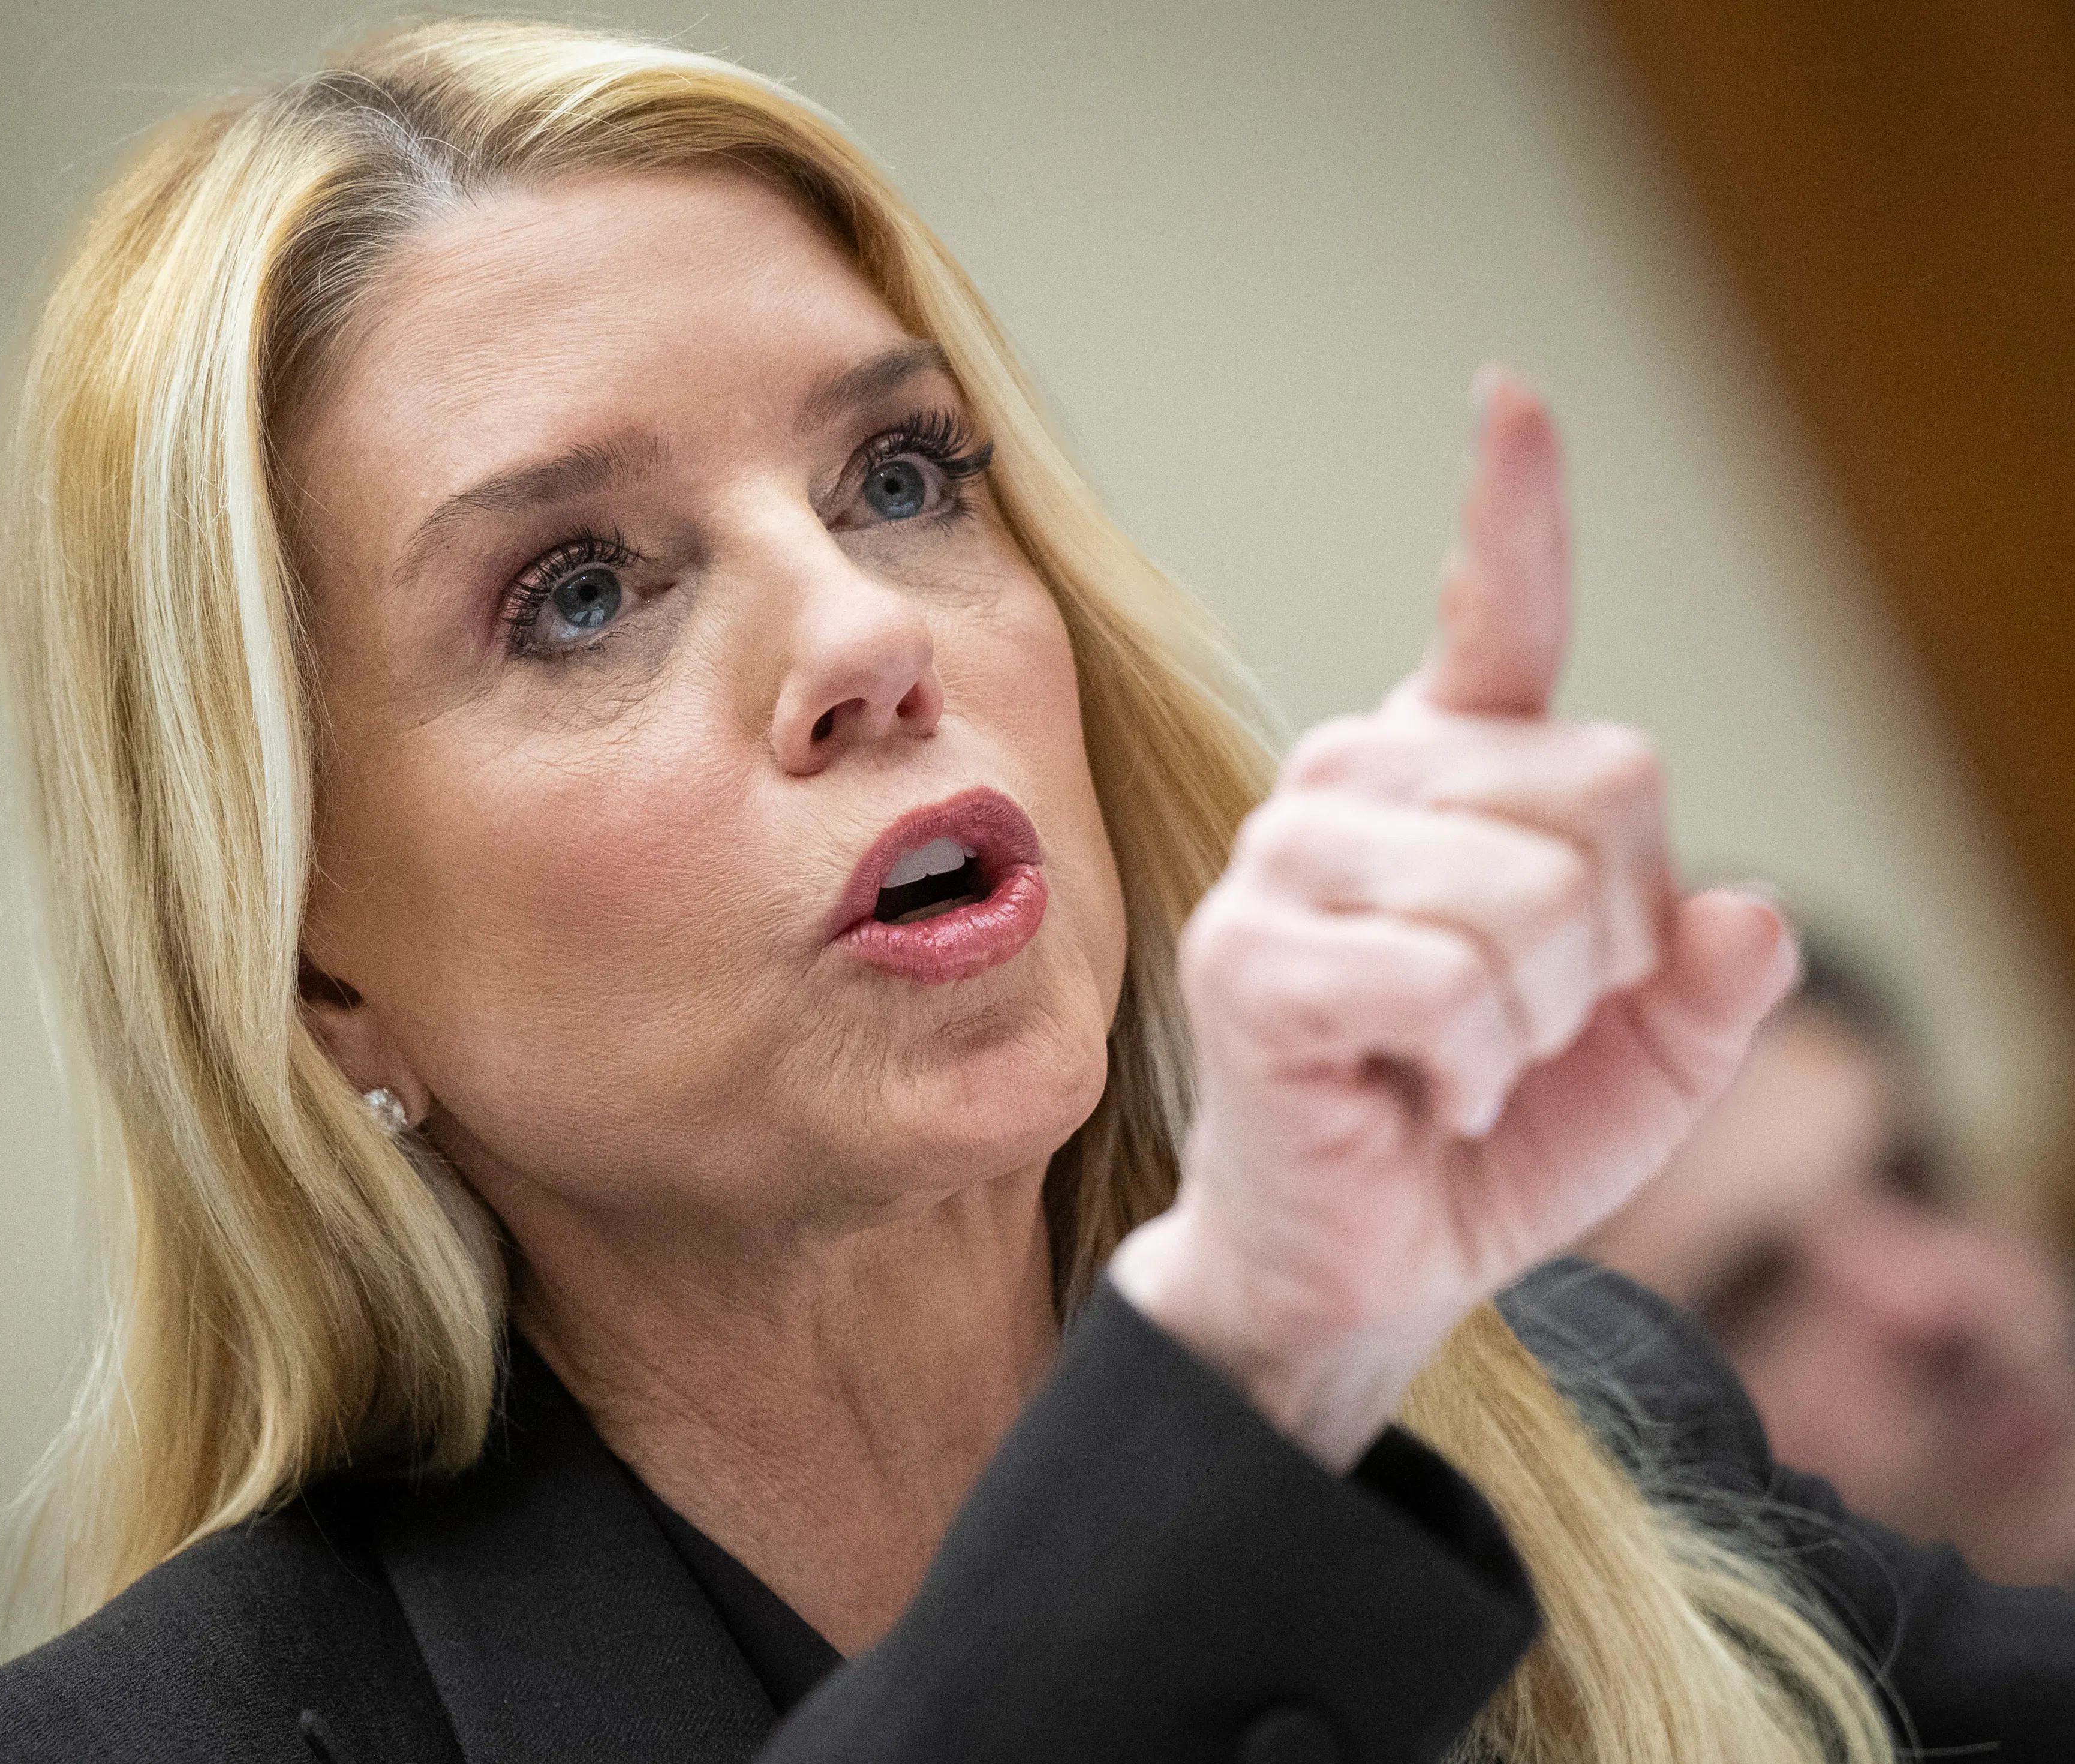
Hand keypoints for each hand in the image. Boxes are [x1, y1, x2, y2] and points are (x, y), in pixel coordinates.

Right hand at [1109, 374, 1797, 1470]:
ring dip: (1539, 1023)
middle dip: (1609, 946)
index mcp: (1449, 774)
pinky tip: (1418, 1091)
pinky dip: (1471, 1070)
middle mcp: (1357, 781)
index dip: (1513, 509)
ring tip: (1460, 1063)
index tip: (1510, 396)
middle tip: (1521, 1027)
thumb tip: (1743, 913)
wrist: (1361, 1263)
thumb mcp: (1645, 1064)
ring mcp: (1287, 860)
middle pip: (1604, 784)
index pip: (1494, 617)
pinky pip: (1447, 984)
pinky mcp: (1249, 960)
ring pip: (1529, 896)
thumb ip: (1709, 985)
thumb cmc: (1483, 1137)